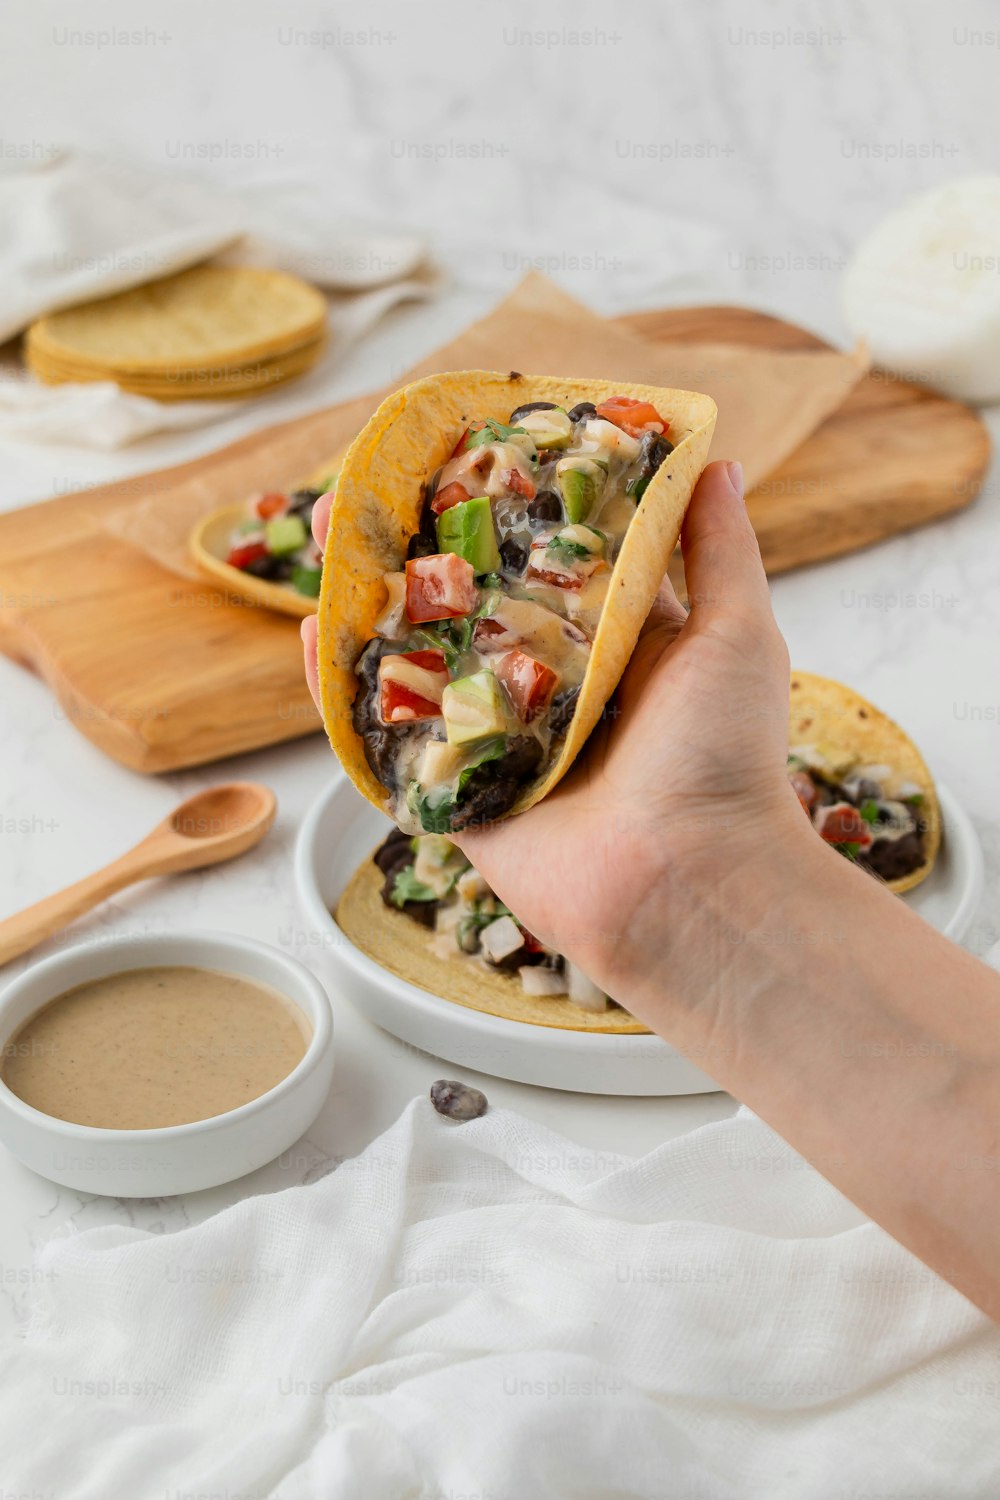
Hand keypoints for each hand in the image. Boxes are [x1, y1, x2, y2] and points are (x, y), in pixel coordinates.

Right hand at [303, 462, 806, 1011]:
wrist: (692, 884)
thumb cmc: (724, 756)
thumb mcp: (737, 630)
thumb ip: (718, 548)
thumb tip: (717, 460)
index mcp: (616, 648)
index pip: (546, 564)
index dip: (502, 512)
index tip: (462, 454)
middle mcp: (552, 692)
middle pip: (469, 604)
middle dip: (419, 547)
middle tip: (372, 488)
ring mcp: (499, 744)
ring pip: (420, 663)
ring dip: (368, 603)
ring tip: (329, 539)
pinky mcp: (459, 798)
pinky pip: (388, 740)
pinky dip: (342, 691)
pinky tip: (308, 632)